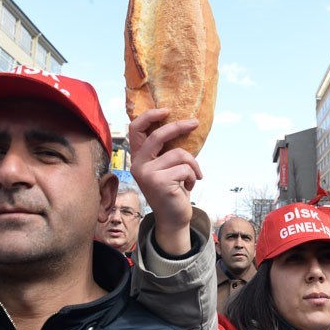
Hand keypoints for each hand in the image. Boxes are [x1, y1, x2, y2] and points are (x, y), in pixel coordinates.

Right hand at [129, 108, 201, 254]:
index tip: (166, 110)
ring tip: (193, 176)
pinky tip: (190, 186)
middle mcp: (138, 165)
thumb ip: (166, 151)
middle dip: (178, 127)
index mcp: (139, 158)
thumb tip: (183, 124)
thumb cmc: (172, 190)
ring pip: (179, 154)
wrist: (173, 218)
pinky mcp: (159, 182)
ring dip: (193, 164)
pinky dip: (194, 175)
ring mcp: (147, 174)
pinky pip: (185, 168)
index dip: (149, 116)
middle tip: (194, 123)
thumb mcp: (166, 167)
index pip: (135, 129)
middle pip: (157, 136)